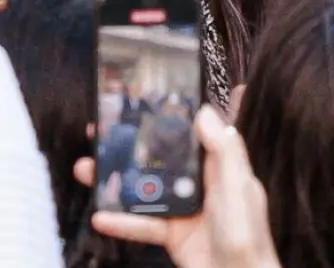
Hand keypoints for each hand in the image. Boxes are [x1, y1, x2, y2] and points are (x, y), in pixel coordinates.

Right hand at [76, 109, 281, 267]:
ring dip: (115, 179)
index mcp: (220, 167)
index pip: (194, 133)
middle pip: (159, 157)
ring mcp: (183, 209)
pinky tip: (100, 216)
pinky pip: (142, 223)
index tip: (143, 99)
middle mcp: (200, 184)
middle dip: (129, 145)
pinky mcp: (171, 233)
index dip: (170, 116)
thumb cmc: (247, 235)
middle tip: (100, 131)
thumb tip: (204, 111)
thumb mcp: (237, 187)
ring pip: (144, 187)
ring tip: (86, 168)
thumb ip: (223, 149)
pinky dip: (121, 221)